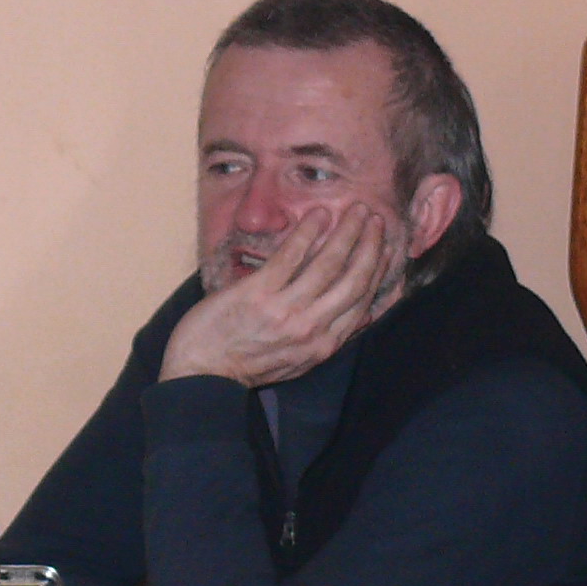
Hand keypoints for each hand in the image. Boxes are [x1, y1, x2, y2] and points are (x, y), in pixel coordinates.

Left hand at [161, 202, 399, 387]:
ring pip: (328, 264)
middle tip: (376, 219)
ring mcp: (285, 310)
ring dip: (346, 233)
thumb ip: (329, 337)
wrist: (201, 375)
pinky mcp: (258, 294)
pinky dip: (308, 232)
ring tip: (355, 210)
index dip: (378, 269)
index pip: (362, 300)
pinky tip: (318, 215)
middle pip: (354, 280)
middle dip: (370, 245)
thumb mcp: (298, 362)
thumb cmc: (246, 367)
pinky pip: (290, 256)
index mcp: (323, 345)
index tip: (385, 246)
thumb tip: (365, 314)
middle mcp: (311, 328)